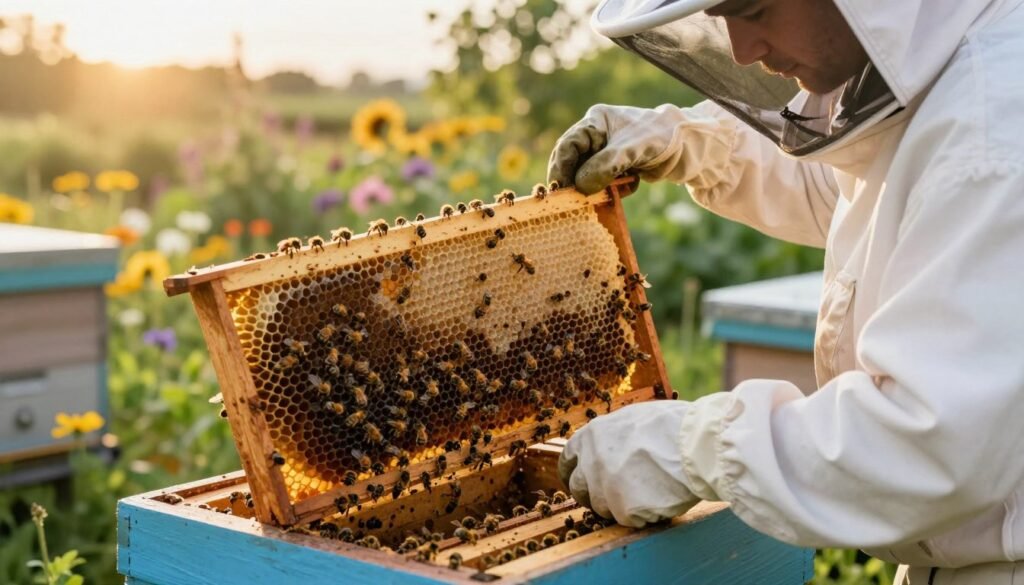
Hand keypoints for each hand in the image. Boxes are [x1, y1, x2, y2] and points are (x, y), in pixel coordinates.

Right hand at [547, 103, 719, 194]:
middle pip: (574, 160)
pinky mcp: (618, 166)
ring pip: (588, 174)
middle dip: (576, 180)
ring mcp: (607, 151)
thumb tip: (579, 187)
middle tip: (572, 201)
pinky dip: (613, 188)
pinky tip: (630, 185)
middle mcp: (598, 134)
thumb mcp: (629, 150)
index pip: (568, 144)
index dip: (561, 167)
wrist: (689, 147)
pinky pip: (604, 181)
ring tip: (610, 191)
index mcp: (597, 121)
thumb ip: (603, 166)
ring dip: (596, 186)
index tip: (560, 189)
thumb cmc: (659, 138)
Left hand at [558, 400, 699, 527]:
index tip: (578, 480)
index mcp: (591, 436)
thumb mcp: (631, 418)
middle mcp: (591, 462)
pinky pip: (629, 519)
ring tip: (650, 489)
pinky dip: (644, 514)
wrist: (696, 444)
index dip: (573, 472)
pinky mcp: (624, 509)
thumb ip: (611, 436)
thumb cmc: (673, 426)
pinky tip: (661, 497)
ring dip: (622, 505)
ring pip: (604, 508)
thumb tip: (607, 447)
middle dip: (593, 495)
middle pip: (579, 489)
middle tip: (616, 494)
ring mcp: (605, 487)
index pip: (567, 460)